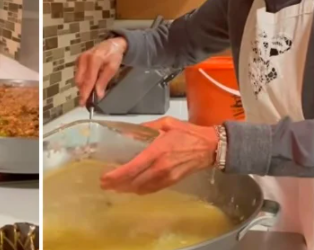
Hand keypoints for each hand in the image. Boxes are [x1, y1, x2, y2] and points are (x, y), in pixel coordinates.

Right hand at [74, 37, 127, 104]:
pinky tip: (91, 81)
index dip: (85, 93)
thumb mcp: (113, 68)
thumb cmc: (114, 55)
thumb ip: (104, 81)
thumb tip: (98, 95)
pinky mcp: (78, 60)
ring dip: (83, 86)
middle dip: (83, 91)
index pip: (88, 80)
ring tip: (92, 89)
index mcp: (94, 59)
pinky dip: (83, 80)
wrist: (111, 44)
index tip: (84, 103)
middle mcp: (84, 58)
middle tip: (89, 100)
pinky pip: (78, 74)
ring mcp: (80, 59)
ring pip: (78, 78)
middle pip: (80, 80)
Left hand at [100, 117, 217, 194]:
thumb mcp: (166, 123)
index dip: (116, 175)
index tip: (104, 178)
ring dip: (127, 189)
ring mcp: (167, 177)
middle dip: (117, 185)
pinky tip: (132, 188)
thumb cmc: (187, 133)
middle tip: (104, 185)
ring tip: (114, 187)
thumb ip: (146, 128)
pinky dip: (140, 190)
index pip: (132, 168)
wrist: (210, 147)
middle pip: (134, 181)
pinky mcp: (172, 182)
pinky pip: (152, 189)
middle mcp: (160, 167)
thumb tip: (128, 132)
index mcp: (157, 151)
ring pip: (142, 188)